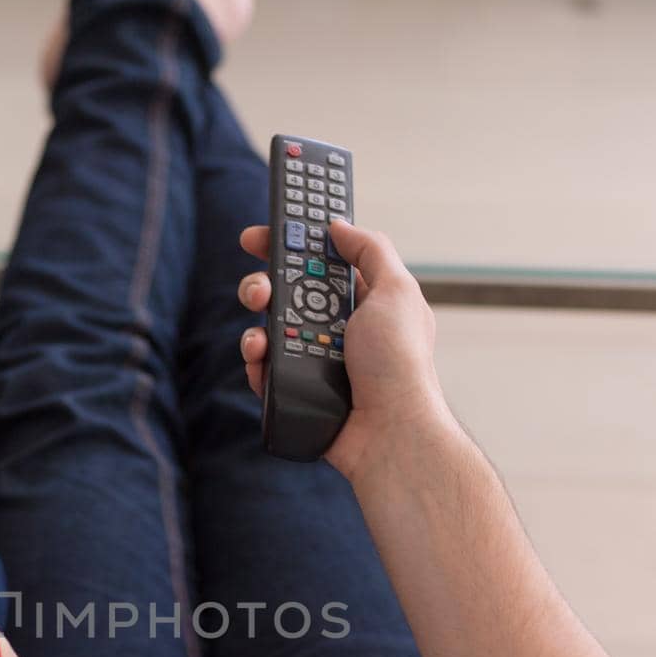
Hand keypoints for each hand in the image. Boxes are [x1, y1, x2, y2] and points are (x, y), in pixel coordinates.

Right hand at [236, 218, 449, 479]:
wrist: (389, 431)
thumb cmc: (400, 364)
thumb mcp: (397, 291)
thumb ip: (371, 250)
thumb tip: (339, 225)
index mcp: (360, 302)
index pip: (317, 263)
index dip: (288, 246)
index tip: (260, 237)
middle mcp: (336, 329)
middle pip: (285, 294)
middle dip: (263, 285)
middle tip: (258, 291)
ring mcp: (313, 361)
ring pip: (268, 330)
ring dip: (256, 323)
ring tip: (260, 332)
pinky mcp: (295, 391)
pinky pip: (263, 369)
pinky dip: (256, 361)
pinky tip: (260, 359)